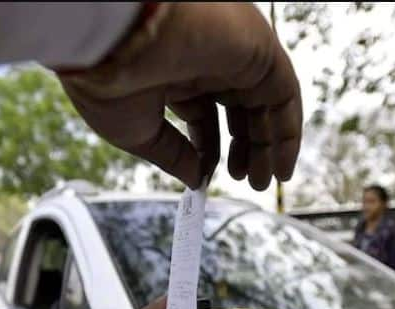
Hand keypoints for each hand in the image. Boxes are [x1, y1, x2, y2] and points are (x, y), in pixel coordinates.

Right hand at [57, 2, 301, 191]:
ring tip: (265, 181)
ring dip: (270, 146)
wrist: (114, 40)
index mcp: (173, 73)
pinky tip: (283, 164)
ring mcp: (234, 53)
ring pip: (265, 104)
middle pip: (240, 110)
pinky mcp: (258, 49)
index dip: (209, 148)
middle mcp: (206, 61)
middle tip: (251, 182)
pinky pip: (284, 93)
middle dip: (247, 149)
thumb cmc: (107, 78)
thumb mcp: (138, 132)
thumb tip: (194, 178)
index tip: (207, 175)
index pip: (204, 114)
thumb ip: (172, 157)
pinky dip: (288, 130)